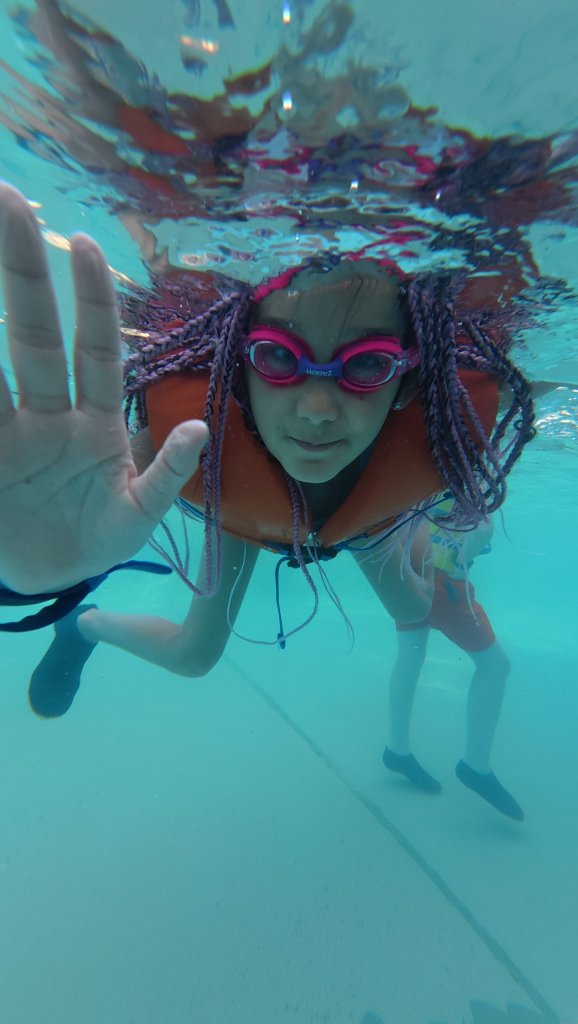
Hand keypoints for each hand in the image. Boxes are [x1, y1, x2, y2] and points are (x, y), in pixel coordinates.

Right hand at [0, 183, 207, 593]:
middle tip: (4, 199)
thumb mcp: (138, 515)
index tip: (86, 243)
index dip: (93, 300)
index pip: (96, 350)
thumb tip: (202, 428)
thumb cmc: (97, 538)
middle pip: (35, 336)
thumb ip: (166, 475)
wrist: (48, 580)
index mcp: (93, 423)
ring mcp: (10, 435)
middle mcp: (47, 415)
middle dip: (23, 271)